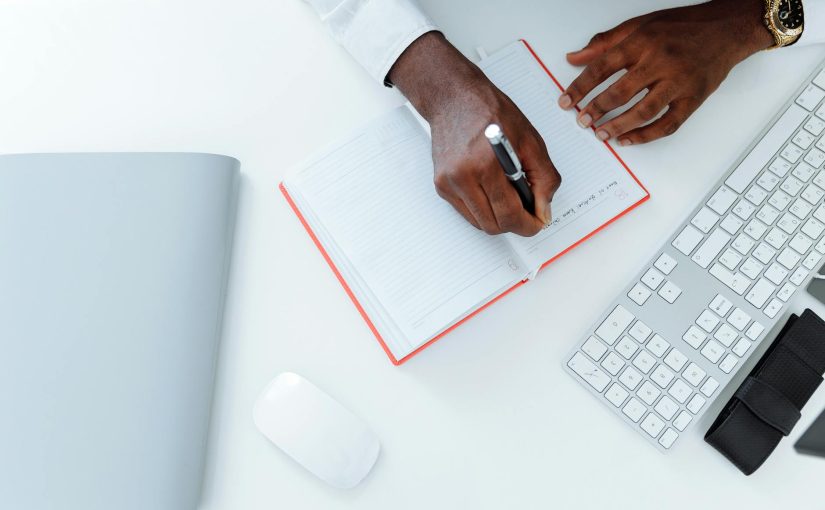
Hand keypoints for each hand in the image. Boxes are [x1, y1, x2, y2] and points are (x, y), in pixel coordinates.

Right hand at [389, 32, 560, 235]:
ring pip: (480, 223)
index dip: (528, 225)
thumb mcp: (530, 140)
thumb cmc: (489, 111)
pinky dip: (484, 209)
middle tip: (529, 212)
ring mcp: (448, 184)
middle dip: (515, 224)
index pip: (509, 214)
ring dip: (499, 218)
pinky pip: (467, 213)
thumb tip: (544, 210)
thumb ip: (544, 178)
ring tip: (511, 197)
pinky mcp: (441, 186)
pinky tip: (492, 191)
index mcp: (485, 164)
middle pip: (493, 225)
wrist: (453, 97)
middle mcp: (461, 177)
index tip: (538, 222)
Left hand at [559, 0, 773, 145]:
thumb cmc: (683, 26)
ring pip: (643, 111)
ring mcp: (679, 81)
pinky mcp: (693, 98)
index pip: (603, 67)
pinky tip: (627, 140)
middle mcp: (661, 61)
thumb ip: (605, 43)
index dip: (580, 87)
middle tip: (582, 121)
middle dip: (596, 109)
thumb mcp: (641, 25)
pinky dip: (645, 136)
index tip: (565, 101)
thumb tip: (573, 58)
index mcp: (643, 41)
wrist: (728, 28)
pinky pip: (667, 124)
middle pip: (621, 91)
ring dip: (618, 126)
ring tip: (600, 134)